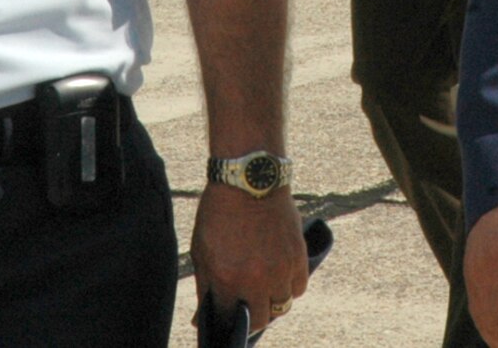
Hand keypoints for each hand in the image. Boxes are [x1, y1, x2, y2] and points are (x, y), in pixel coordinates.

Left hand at [191, 186, 309, 330]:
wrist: (249, 178)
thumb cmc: (220, 212)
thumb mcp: (201, 250)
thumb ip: (205, 285)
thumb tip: (199, 318)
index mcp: (228, 279)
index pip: (230, 319)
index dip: (228, 319)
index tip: (228, 315)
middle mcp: (256, 280)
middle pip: (261, 319)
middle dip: (252, 315)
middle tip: (248, 304)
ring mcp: (280, 269)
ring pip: (282, 305)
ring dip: (272, 301)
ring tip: (264, 288)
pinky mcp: (298, 256)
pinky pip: (299, 287)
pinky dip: (290, 286)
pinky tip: (280, 276)